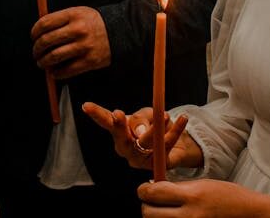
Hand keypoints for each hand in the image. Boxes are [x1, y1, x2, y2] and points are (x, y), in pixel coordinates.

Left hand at [30, 7, 110, 78]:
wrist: (121, 31)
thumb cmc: (96, 23)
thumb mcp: (80, 12)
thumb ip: (61, 19)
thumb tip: (39, 31)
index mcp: (73, 15)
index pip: (45, 23)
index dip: (34, 32)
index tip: (33, 37)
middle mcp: (78, 30)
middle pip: (47, 41)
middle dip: (37, 49)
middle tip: (36, 53)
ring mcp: (84, 46)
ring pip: (54, 57)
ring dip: (44, 62)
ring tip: (42, 63)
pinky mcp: (90, 61)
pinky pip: (67, 70)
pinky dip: (57, 73)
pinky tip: (54, 72)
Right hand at [82, 102, 200, 170]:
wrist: (175, 143)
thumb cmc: (153, 126)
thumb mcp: (147, 115)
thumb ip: (142, 119)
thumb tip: (139, 131)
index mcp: (119, 133)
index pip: (105, 122)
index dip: (96, 114)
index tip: (86, 106)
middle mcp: (125, 147)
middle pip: (120, 137)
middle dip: (119, 125)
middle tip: (117, 114)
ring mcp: (139, 159)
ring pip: (145, 142)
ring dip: (156, 128)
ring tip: (166, 116)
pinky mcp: (156, 164)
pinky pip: (166, 146)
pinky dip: (176, 131)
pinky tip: (183, 119)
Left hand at [139, 180, 269, 217]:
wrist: (251, 215)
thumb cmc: (228, 197)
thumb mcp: (203, 185)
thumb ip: (178, 187)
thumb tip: (152, 188)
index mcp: (193, 197)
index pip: (153, 193)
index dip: (144, 190)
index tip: (145, 189)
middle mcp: (190, 217)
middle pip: (148, 214)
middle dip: (148, 206)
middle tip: (154, 202)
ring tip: (168, 212)